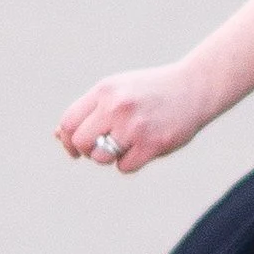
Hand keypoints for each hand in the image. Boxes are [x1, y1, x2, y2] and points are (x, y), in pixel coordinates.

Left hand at [55, 62, 209, 175]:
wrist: (195, 87)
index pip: (68, 122)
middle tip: (104, 145)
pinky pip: (124, 166)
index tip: (75, 148)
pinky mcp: (153, 143)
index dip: (67, 140)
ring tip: (128, 143)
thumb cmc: (151, 91)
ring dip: (110, 157)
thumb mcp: (118, 90)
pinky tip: (145, 147)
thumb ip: (89, 110)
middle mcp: (117, 106)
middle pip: (81, 142)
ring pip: (101, 157)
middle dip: (88, 150)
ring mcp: (135, 125)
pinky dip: (131, 162)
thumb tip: (58, 135)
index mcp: (105, 90)